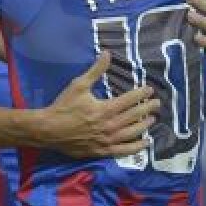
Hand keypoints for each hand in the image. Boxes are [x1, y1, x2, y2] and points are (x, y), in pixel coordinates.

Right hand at [43, 51, 158, 157]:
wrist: (49, 129)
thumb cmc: (64, 106)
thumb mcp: (78, 85)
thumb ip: (95, 71)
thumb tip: (107, 54)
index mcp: (106, 108)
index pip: (130, 100)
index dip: (142, 93)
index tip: (149, 90)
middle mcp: (111, 125)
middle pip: (135, 115)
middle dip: (148, 108)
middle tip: (157, 103)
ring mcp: (108, 140)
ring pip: (133, 132)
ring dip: (145, 125)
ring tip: (152, 119)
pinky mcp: (103, 151)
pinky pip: (125, 150)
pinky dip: (137, 147)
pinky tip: (145, 142)